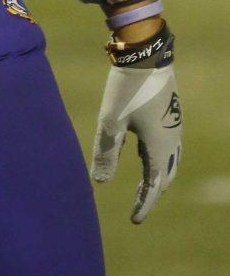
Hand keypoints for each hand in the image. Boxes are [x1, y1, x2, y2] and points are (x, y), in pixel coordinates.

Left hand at [91, 30, 181, 222]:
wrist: (146, 55)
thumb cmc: (126, 88)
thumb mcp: (110, 121)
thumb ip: (106, 152)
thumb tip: (100, 182)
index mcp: (159, 147)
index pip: (154, 186)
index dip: (144, 205)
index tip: (134, 221)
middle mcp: (172, 141)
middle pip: (166, 177)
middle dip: (153, 194)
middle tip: (139, 206)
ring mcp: (175, 127)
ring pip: (171, 161)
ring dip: (158, 176)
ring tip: (145, 186)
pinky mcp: (171, 114)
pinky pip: (170, 146)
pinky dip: (160, 158)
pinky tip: (146, 152)